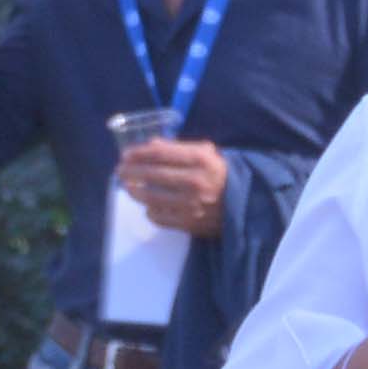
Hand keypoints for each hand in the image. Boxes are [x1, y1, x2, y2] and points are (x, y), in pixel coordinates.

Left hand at [115, 134, 235, 236]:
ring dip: (135, 191)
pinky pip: (160, 217)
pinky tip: (148, 206)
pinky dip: (150, 211)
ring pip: (152, 197)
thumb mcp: (207, 154)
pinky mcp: (190, 223)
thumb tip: (149, 144)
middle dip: (131, 172)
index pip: (160, 153)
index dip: (138, 153)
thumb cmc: (221, 175)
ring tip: (128, 187)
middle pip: (152, 175)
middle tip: (120, 170)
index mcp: (200, 160)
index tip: (126, 154)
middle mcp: (195, 181)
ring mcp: (192, 204)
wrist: (247, 204)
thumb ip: (179, 148)